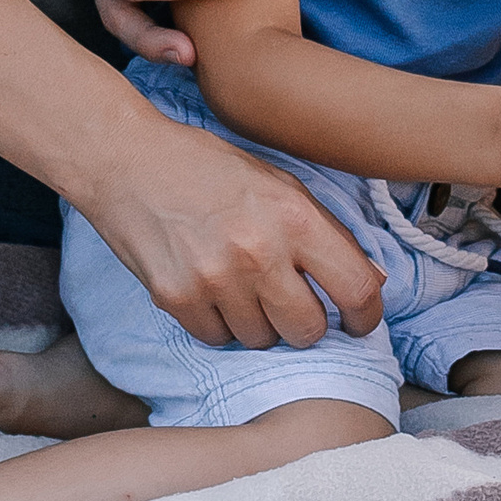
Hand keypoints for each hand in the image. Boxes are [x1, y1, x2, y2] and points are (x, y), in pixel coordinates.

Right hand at [80, 109, 388, 350]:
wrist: (128, 161)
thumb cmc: (209, 169)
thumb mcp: (279, 184)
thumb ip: (326, 233)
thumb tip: (372, 282)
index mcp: (294, 215)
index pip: (356, 289)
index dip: (365, 316)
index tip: (357, 321)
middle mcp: (259, 250)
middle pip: (308, 330)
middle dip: (305, 323)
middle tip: (290, 303)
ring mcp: (215, 278)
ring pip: (261, 340)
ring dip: (258, 322)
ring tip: (240, 284)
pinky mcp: (176, 298)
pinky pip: (217, 339)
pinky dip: (219, 323)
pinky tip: (209, 288)